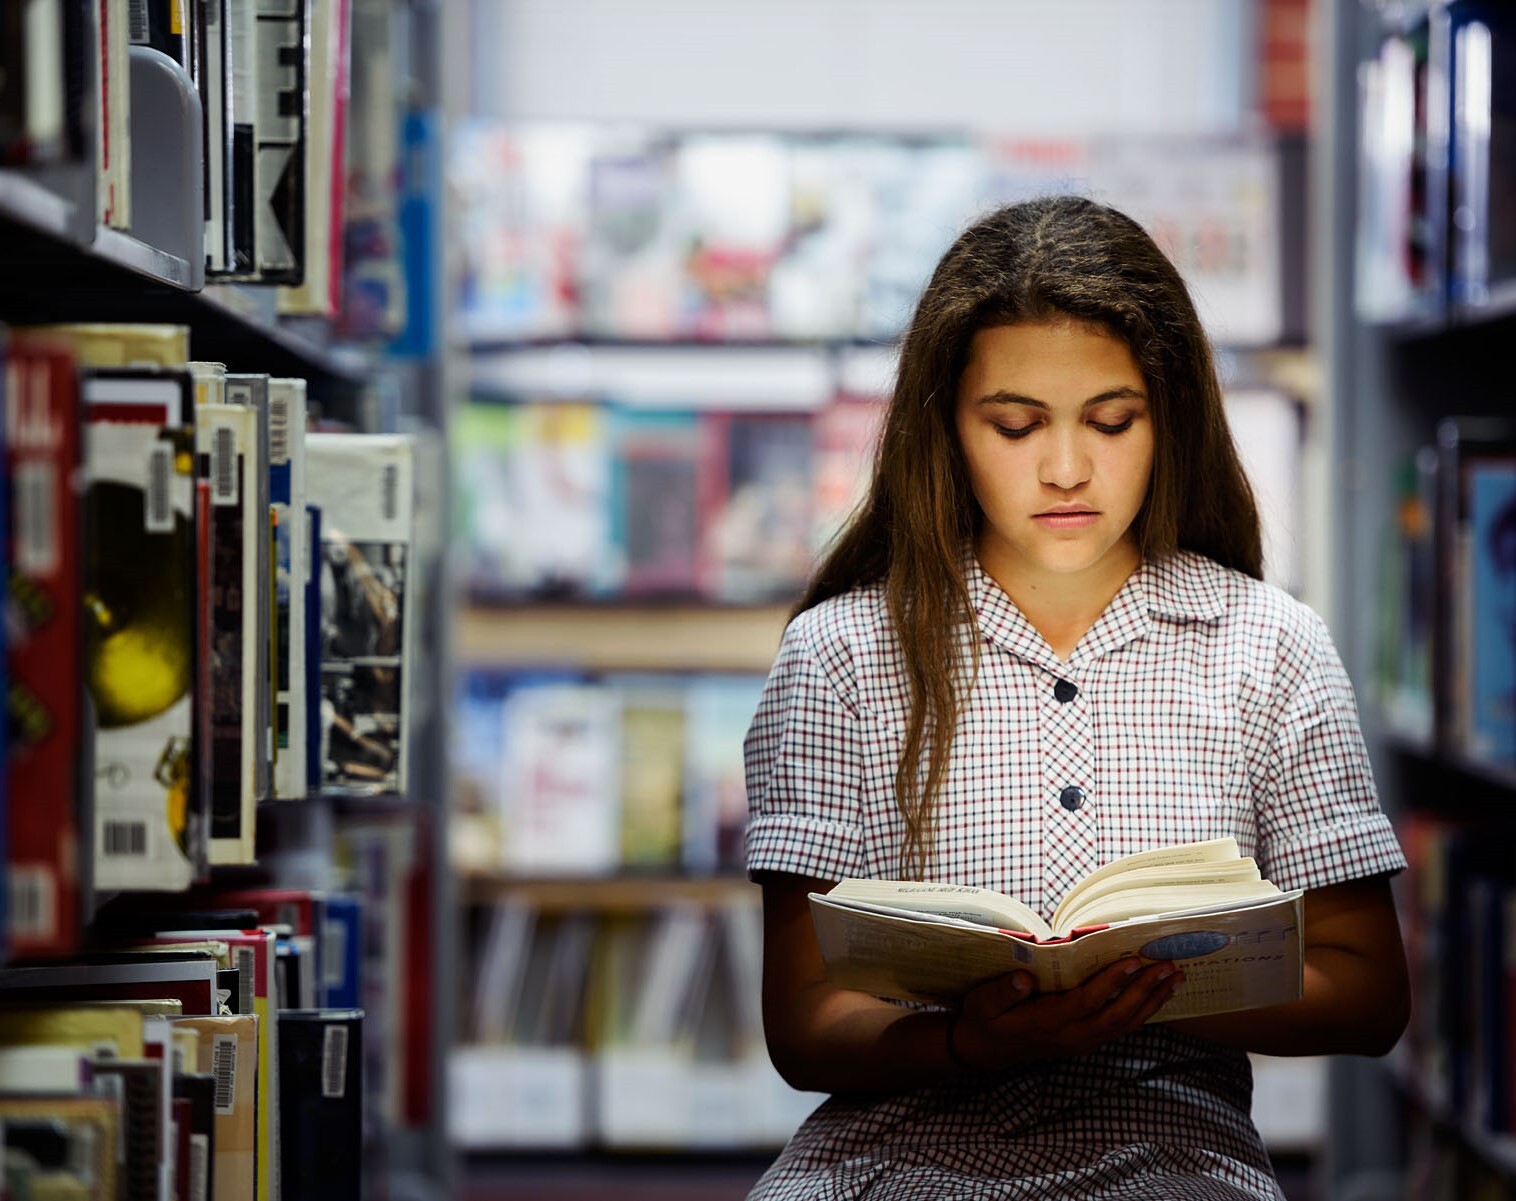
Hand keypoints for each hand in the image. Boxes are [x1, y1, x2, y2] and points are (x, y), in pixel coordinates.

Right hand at [948, 958, 1184, 1069]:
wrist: (986, 1051)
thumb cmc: (984, 1019)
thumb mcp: (981, 1004)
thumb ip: (1001, 992)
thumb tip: (1022, 977)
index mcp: (1047, 1022)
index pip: (1086, 1001)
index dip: (1110, 982)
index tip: (1131, 960)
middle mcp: (1071, 1036)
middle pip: (1116, 1014)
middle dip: (1145, 990)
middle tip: (1168, 966)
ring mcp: (1081, 1042)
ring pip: (1125, 1024)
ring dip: (1152, 1001)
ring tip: (1175, 978)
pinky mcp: (1087, 1041)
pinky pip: (1121, 1028)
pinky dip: (1144, 1012)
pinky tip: (1158, 996)